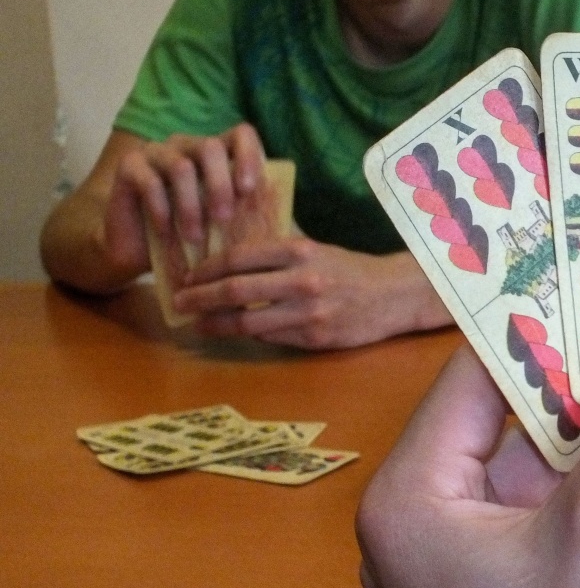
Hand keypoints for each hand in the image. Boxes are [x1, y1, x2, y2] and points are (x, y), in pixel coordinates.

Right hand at [105, 124, 265, 275]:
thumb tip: (288, 226)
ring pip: (181, 167)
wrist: (138, 251)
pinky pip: (149, 181)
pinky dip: (162, 210)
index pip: (241, 134)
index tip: (250, 190)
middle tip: (224, 219)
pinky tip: (167, 233)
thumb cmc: (189, 238)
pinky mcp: (128, 166)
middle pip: (210, 147)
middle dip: (220, 186)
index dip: (249, 155)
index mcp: (216, 154)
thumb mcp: (225, 229)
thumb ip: (250, 218)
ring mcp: (156, 152)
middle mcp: (187, 145)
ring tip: (195, 238)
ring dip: (191, 206)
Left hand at [174, 240, 451, 348]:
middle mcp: (303, 280)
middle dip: (200, 298)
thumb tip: (228, 260)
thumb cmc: (350, 269)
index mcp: (300, 251)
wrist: (392, 296)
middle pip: (235, 290)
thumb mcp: (316, 250)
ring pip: (247, 321)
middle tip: (179, 303)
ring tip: (198, 324)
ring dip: (216, 324)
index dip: (207, 269)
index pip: (239, 257)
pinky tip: (234, 331)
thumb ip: (277, 254)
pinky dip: (247, 334)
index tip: (189, 276)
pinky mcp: (314, 337)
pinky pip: (269, 337)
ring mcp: (309, 312)